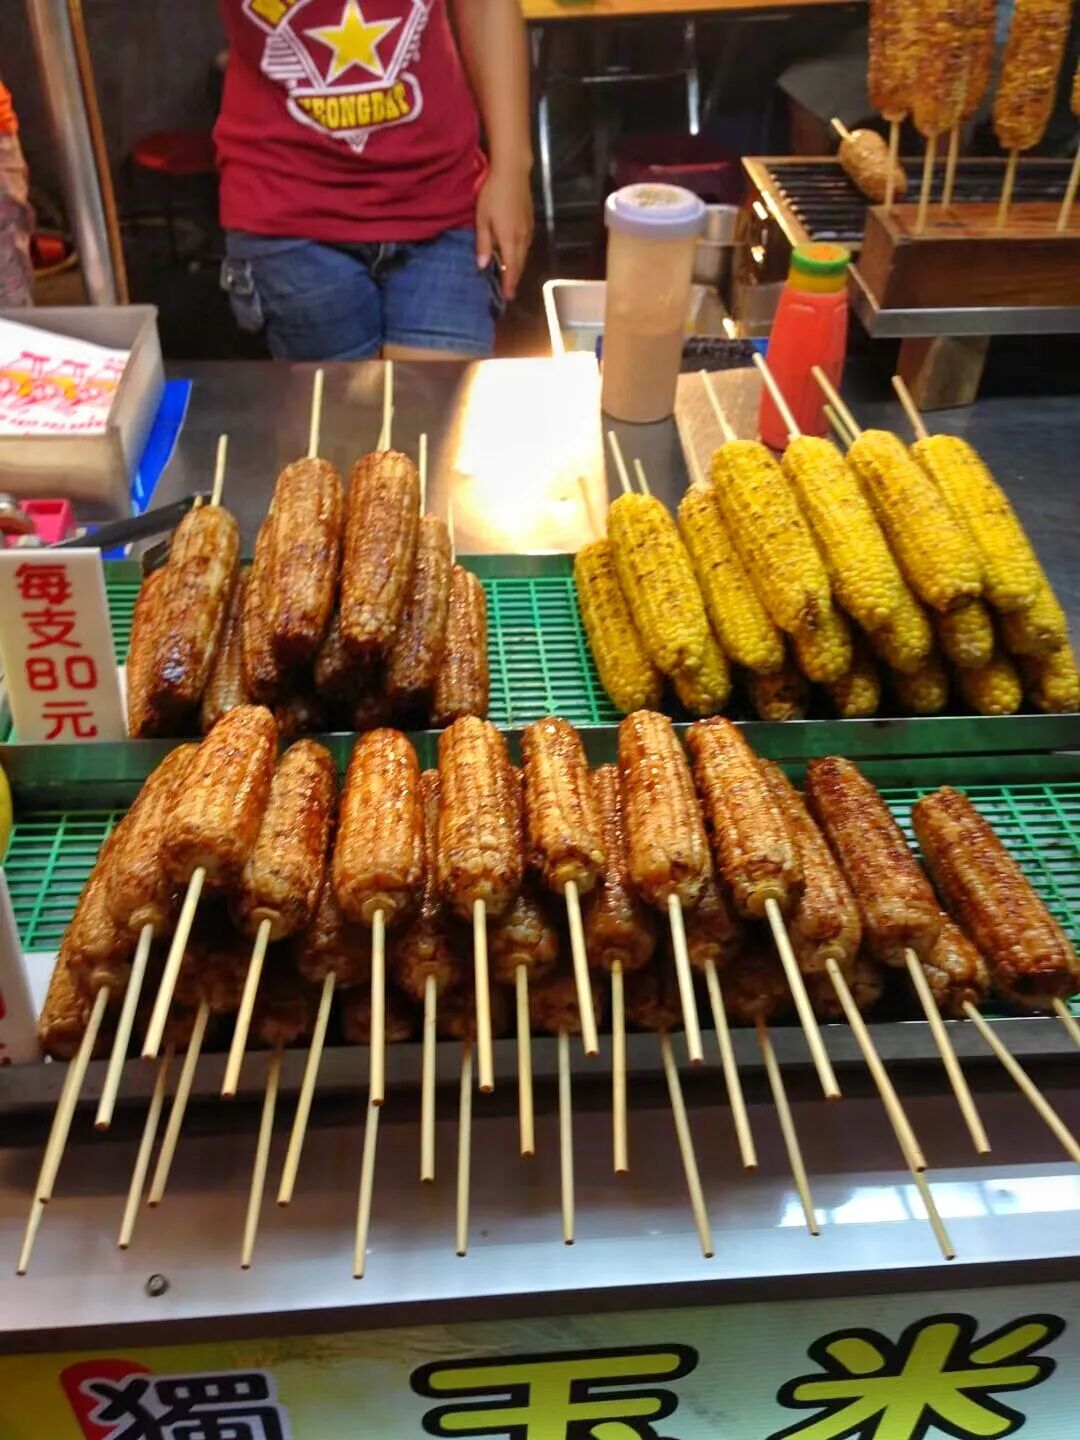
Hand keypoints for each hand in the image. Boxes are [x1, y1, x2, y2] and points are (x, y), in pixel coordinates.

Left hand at [475, 160, 533, 301]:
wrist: (513, 171)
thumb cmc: (493, 193)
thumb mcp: (482, 218)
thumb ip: (483, 243)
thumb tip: (483, 265)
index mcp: (509, 239)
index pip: (511, 268)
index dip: (509, 283)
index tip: (507, 297)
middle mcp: (522, 238)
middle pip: (520, 264)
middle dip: (514, 279)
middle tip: (509, 292)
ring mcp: (528, 229)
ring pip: (524, 255)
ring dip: (518, 267)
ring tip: (510, 277)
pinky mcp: (530, 222)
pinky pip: (526, 245)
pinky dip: (520, 255)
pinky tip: (515, 255)